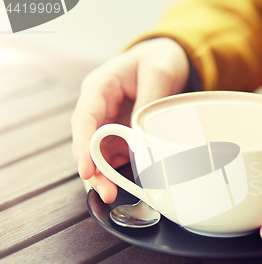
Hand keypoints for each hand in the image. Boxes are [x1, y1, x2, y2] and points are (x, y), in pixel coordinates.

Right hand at [71, 38, 189, 202]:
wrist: (167, 59)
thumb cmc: (158, 60)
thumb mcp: (158, 73)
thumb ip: (148, 101)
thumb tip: (141, 135)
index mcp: (100, 87)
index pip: (85, 119)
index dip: (83, 146)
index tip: (87, 169)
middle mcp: (99, 108)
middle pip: (87, 142)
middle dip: (93, 169)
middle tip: (106, 192)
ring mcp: (109, 123)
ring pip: (99, 154)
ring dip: (104, 175)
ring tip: (112, 195)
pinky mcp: (121, 135)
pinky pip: (116, 156)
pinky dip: (119, 172)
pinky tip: (125, 187)